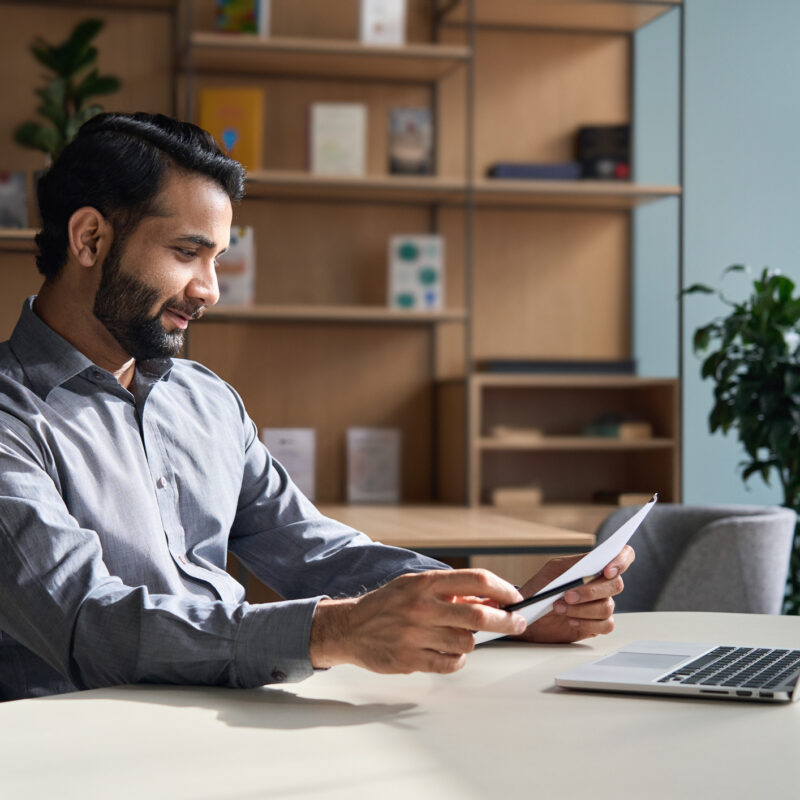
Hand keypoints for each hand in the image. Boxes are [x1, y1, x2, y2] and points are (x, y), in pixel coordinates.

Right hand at [309, 569, 525, 674]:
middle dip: (506, 621)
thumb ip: (450, 591)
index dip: (503, 589)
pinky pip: (450, 664)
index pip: (477, 580)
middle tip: (517, 623)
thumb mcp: (416, 586)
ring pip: (467, 642)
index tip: (514, 599)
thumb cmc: (387, 605)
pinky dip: (457, 660)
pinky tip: (449, 653)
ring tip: (456, 637)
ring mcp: (416, 634)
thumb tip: (490, 599)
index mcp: (426, 583)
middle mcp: (422, 606)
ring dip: (471, 642)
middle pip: (479, 615)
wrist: (350, 628)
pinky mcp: (411, 659)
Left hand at [516, 545, 634, 643]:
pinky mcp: (598, 624)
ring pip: (607, 607)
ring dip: (582, 609)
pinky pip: (606, 625)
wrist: (529, 614)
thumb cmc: (541, 588)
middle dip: (590, 591)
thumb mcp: (554, 570)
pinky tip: (571, 621)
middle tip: (567, 595)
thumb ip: (575, 564)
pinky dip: (587, 623)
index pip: (623, 555)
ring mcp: (601, 605)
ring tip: (559, 608)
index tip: (607, 571)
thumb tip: (591, 563)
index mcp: (594, 566)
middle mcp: (602, 584)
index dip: (622, 561)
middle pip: (616, 585)